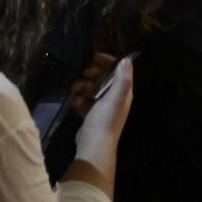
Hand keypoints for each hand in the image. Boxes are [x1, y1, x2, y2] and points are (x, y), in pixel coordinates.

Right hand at [75, 57, 133, 171]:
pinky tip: (74, 103)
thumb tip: (126, 60)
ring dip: (82, 86)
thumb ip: (122, 80)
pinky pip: (84, 100)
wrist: (94, 144)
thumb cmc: (105, 119)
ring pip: (92, 89)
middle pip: (103, 79)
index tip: (93, 56)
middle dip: (91, 75)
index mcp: (123, 93)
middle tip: (81, 74)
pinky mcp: (92, 114)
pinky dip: (79, 99)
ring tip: (74, 90)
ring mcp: (103, 107)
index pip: (118, 71)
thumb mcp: (114, 98)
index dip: (107, 62)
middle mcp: (115, 99)